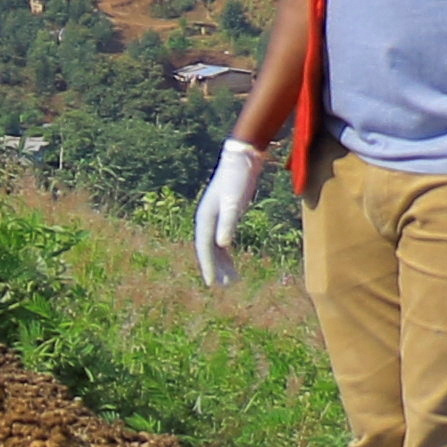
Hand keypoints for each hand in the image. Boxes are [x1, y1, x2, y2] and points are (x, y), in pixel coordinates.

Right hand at [195, 138, 265, 288]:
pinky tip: (232, 262)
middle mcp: (206, 220)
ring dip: (223, 263)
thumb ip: (227, 223)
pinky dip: (226, 253)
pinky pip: (221, 240)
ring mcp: (214, 218)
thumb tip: (222, 245)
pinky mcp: (224, 216)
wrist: (242, 160)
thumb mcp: (233, 202)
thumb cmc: (237, 180)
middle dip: (216, 268)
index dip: (208, 267)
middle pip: (209, 251)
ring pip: (215, 247)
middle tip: (226, 286)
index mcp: (205, 219)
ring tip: (232, 279)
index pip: (204, 248)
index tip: (212, 284)